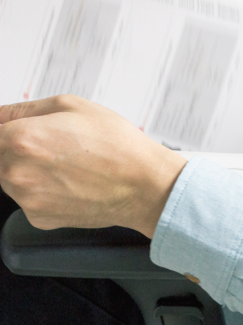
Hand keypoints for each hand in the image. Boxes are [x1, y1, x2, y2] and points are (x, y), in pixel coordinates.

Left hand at [0, 95, 186, 237]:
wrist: (146, 187)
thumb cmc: (118, 147)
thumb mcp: (71, 106)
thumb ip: (23, 109)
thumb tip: (0, 116)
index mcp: (20, 139)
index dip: (7, 131)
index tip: (16, 134)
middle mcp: (17, 171)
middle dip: (16, 151)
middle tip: (52, 148)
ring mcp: (27, 199)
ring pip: (10, 180)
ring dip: (28, 172)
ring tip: (65, 167)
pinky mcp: (39, 218)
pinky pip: (28, 201)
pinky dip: (43, 193)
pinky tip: (70, 184)